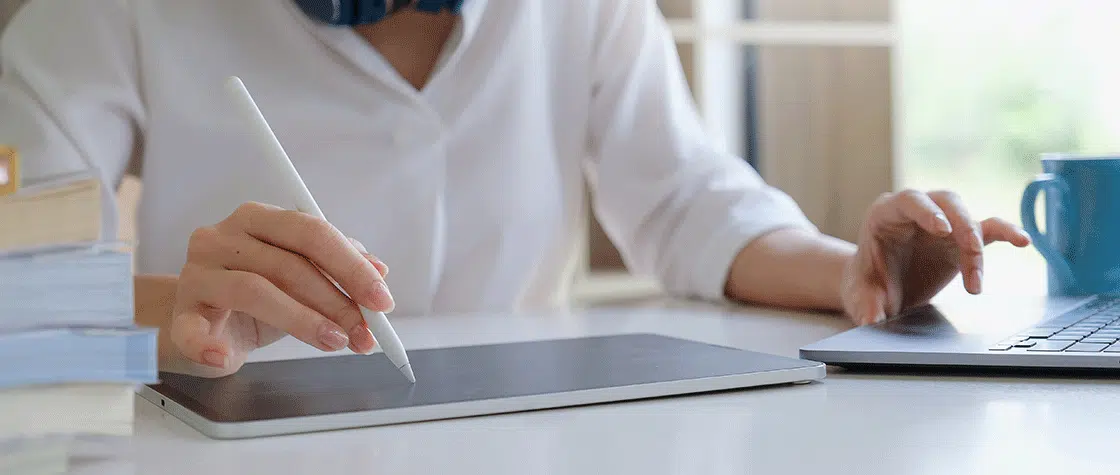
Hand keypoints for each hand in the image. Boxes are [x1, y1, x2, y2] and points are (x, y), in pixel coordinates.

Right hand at [169, 202, 393, 376]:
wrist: (204, 319)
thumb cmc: (260, 292)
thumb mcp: (301, 274)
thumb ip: (338, 266)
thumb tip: (380, 270)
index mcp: (258, 218)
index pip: (312, 232)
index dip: (352, 266)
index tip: (381, 299)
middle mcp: (223, 237)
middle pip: (288, 263)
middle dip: (335, 301)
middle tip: (364, 331)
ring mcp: (197, 273)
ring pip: (255, 291)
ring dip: (303, 321)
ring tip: (335, 342)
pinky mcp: (181, 312)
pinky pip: (191, 329)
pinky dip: (207, 344)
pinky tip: (225, 359)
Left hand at [843, 190, 1031, 324]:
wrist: (879, 290)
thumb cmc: (866, 283)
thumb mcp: (861, 294)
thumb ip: (866, 305)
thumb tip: (870, 321)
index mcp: (887, 214)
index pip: (910, 200)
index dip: (926, 211)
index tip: (941, 228)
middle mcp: (918, 212)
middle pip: (947, 203)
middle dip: (961, 227)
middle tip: (968, 250)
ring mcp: (944, 223)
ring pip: (970, 219)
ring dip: (977, 248)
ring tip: (975, 284)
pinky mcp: (962, 239)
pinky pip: (989, 230)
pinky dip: (1006, 234)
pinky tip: (1023, 242)